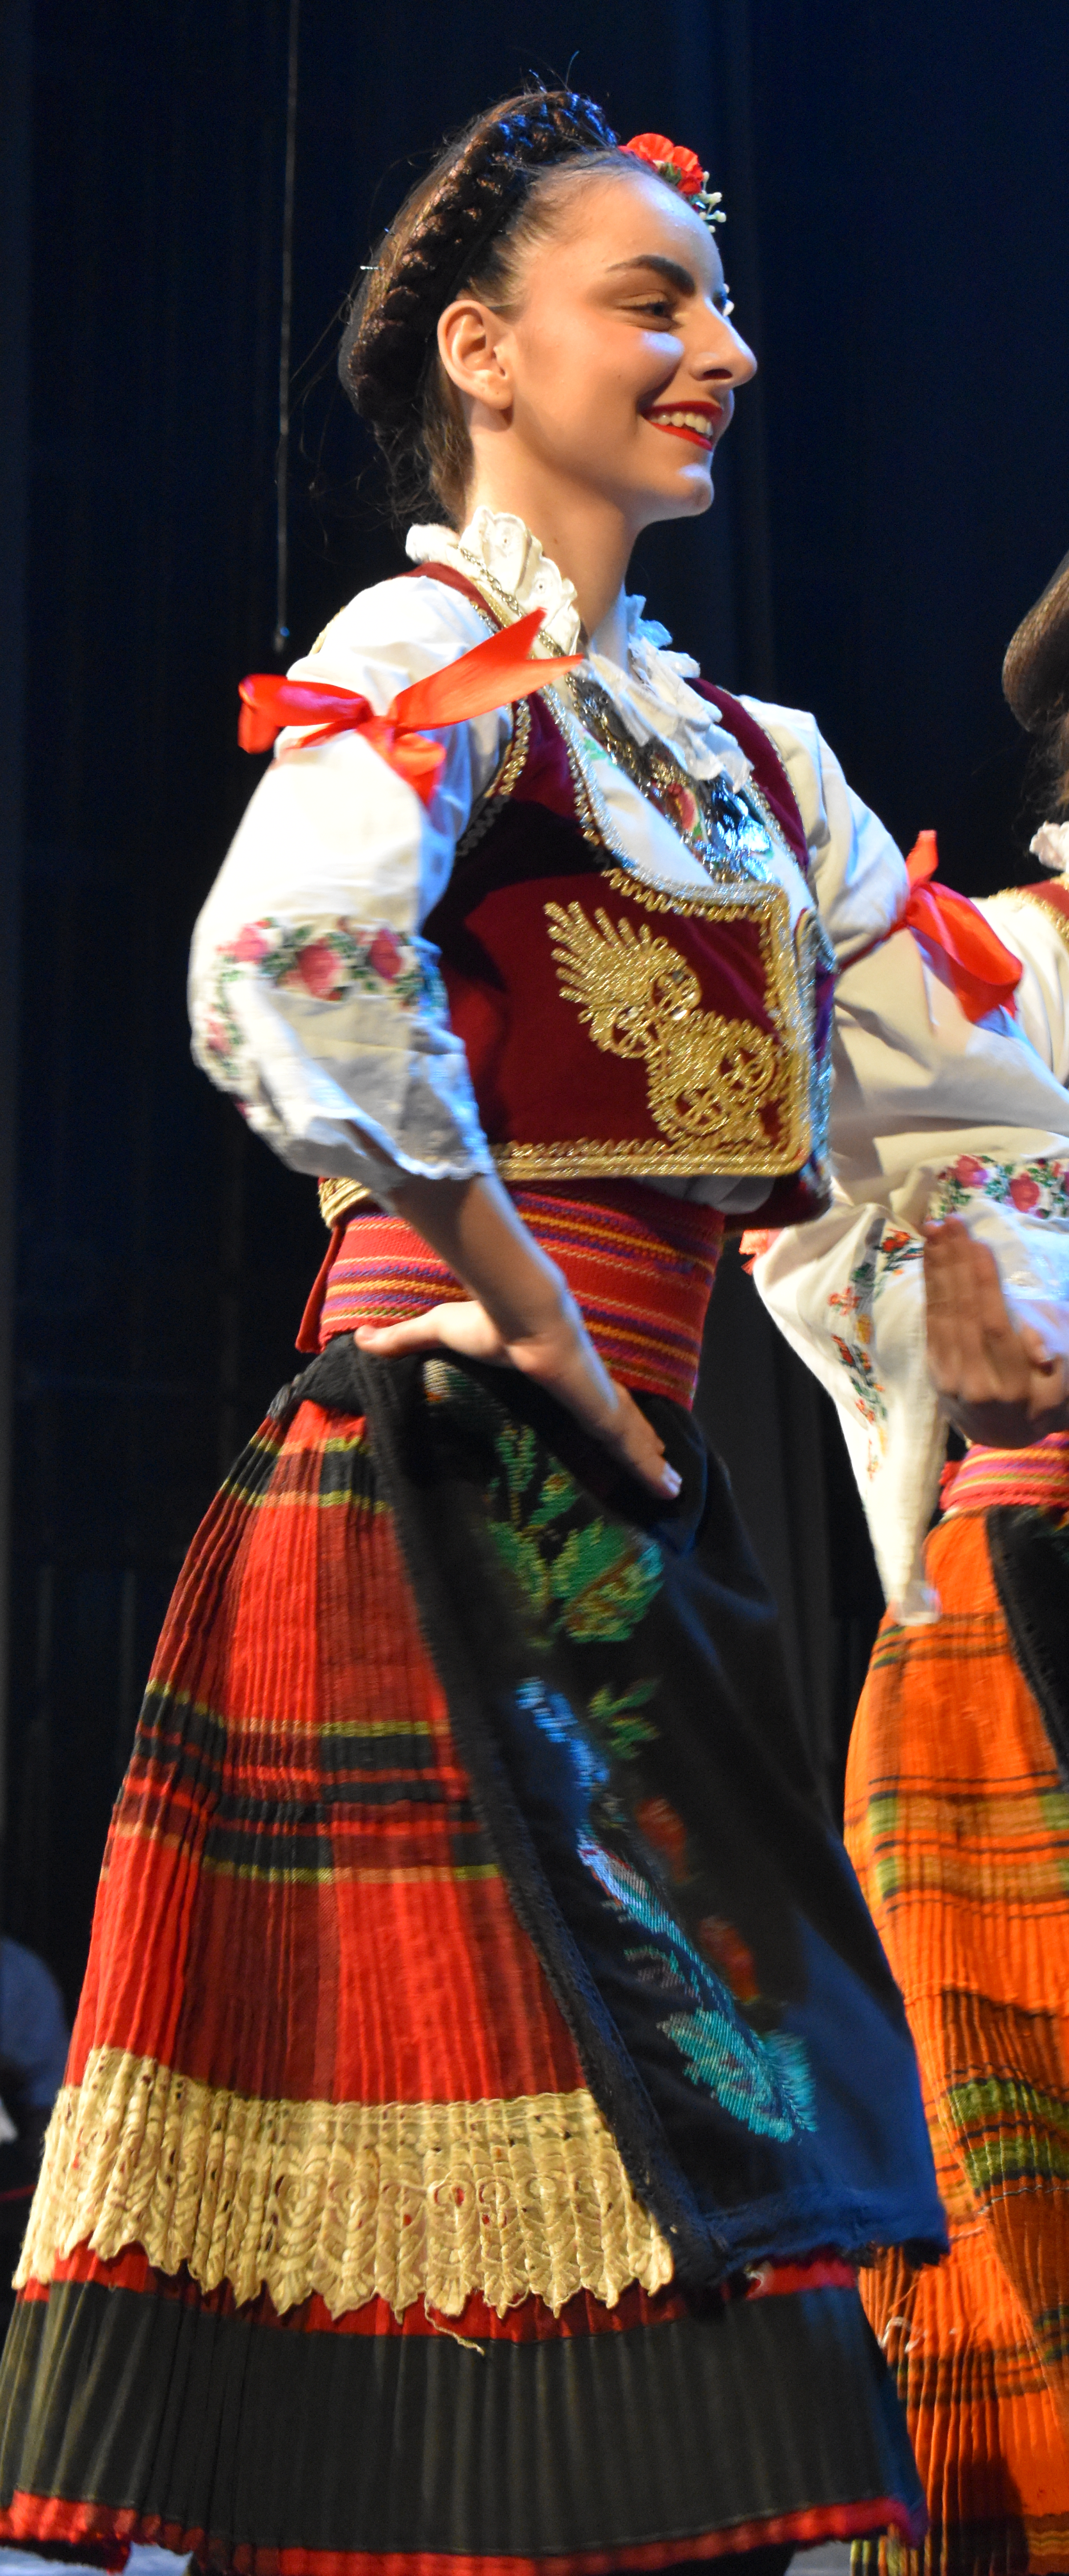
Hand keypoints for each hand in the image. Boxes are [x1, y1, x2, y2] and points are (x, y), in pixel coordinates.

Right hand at [354, 1293, 681, 1501]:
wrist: (522, 1313)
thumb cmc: (488, 1321)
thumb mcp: (439, 1332)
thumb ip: (406, 1340)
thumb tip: (362, 1337)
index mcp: (556, 1372)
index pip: (582, 1396)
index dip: (595, 1412)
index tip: (605, 1427)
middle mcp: (583, 1388)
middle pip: (617, 1421)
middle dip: (638, 1443)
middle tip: (656, 1468)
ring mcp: (598, 1401)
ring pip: (633, 1438)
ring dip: (651, 1462)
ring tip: (671, 1488)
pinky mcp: (604, 1412)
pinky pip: (633, 1447)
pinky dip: (651, 1468)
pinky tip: (670, 1489)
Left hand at [923, 1217, 1068, 1445]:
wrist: (1006, 1434)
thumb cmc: (1045, 1398)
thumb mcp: (1061, 1383)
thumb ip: (1053, 1356)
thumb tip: (1030, 1338)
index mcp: (1012, 1386)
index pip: (994, 1326)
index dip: (984, 1284)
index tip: (980, 1245)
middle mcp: (974, 1383)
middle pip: (962, 1314)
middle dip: (956, 1265)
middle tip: (951, 1222)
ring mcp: (948, 1378)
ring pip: (942, 1315)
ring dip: (938, 1268)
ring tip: (936, 1229)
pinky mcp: (933, 1370)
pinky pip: (931, 1323)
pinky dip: (930, 1287)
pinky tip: (931, 1258)